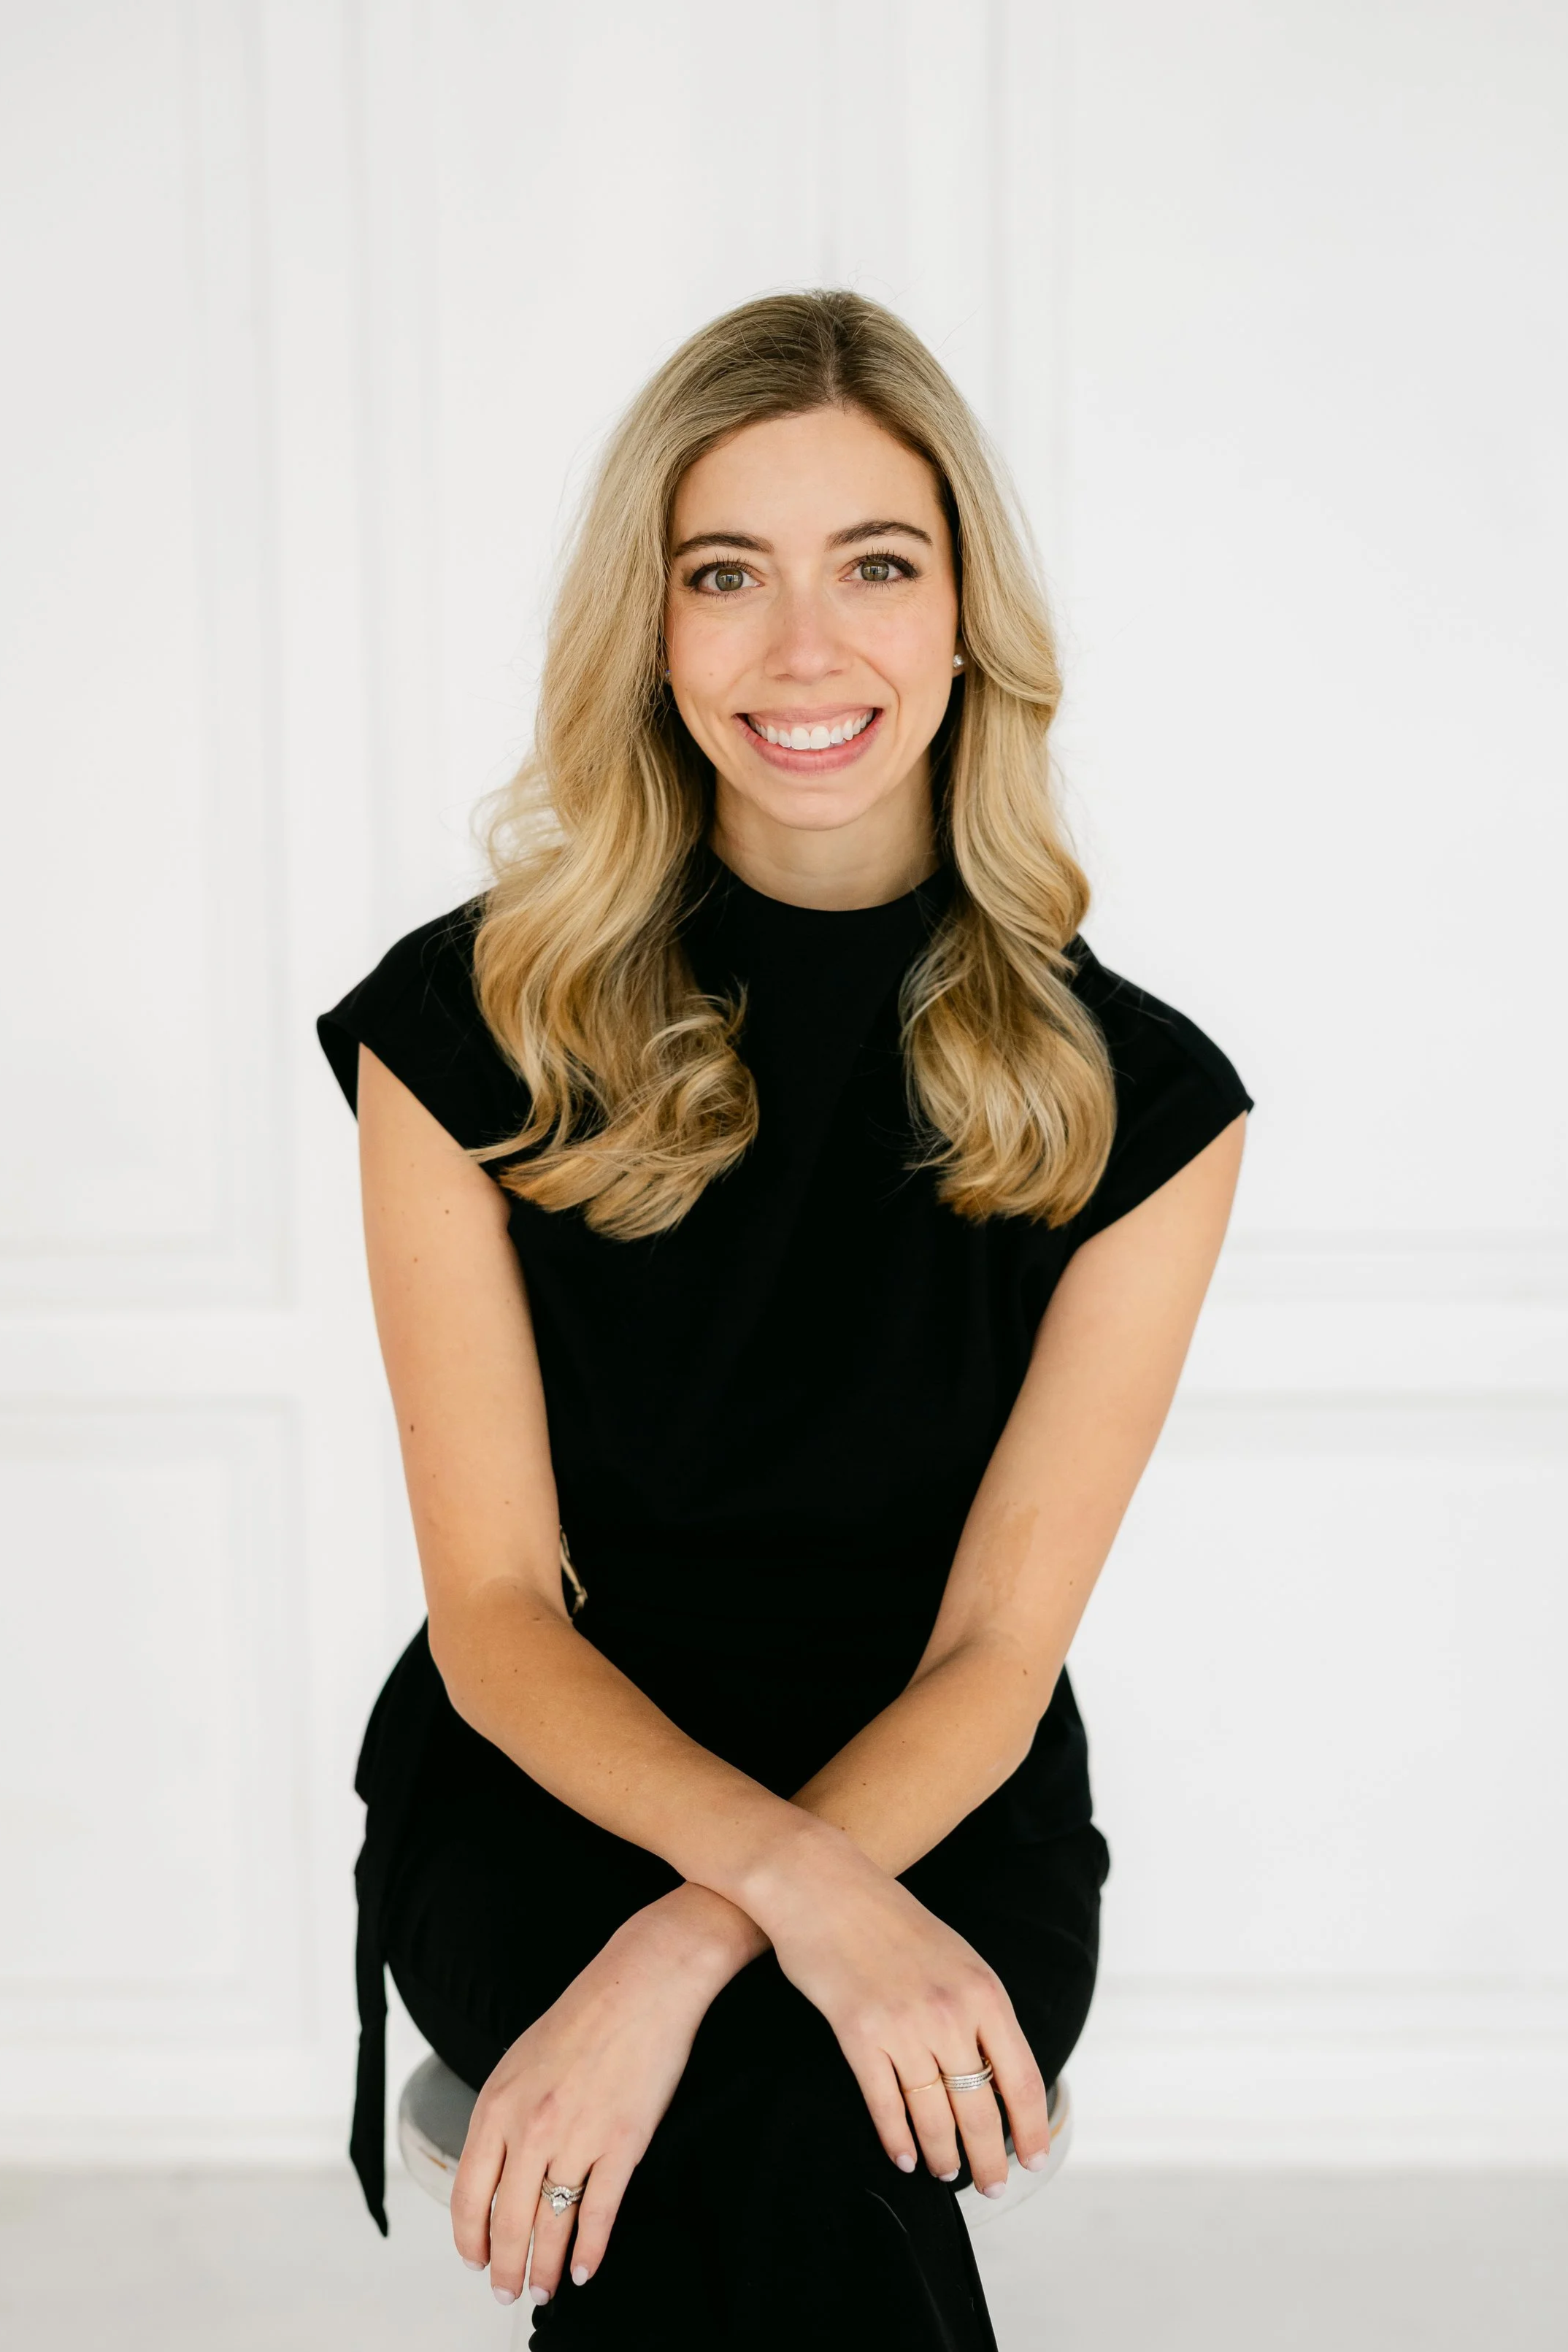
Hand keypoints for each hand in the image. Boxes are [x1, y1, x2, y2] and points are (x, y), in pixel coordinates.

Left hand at [450, 1884, 763, 2307]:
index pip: (467, 2193)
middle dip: (505, 2267)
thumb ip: (504, 2116)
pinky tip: (584, 2270)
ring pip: (551, 2226)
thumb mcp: (520, 2060)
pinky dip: (590, 2251)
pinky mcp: (622, 2144)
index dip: (469, 2238)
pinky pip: (600, 2213)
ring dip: (544, 2268)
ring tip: (542, 2291)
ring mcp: (577, 2138)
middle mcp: (530, 2127)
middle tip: (507, 2292)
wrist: (642, 1982)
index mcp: (497, 2103)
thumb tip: (497, 2171)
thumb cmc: (584, 2014)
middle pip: (507, 2221)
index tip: (473, 2259)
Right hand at [750, 1825, 1052, 2195]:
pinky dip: (897, 2137)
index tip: (1032, 2159)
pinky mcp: (859, 2034)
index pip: (1020, 2078)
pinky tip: (905, 2157)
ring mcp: (904, 2026)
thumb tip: (997, 2069)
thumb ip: (979, 2008)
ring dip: (943, 2154)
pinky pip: (885, 2103)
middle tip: (992, 2184)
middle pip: (978, 2106)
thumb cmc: (890, 1918)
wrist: (824, 1884)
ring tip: (947, 2174)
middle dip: (988, 2156)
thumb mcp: (956, 1955)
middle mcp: (950, 2013)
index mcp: (983, 1991)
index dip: (1029, 2127)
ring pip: (933, 2114)